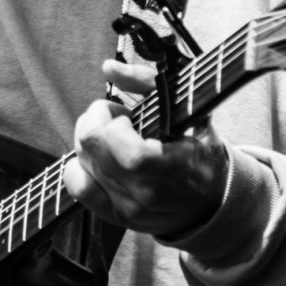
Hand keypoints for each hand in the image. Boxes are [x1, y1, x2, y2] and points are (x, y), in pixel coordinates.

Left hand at [61, 59, 229, 237]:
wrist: (208, 205)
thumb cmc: (200, 154)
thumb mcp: (188, 112)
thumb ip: (148, 82)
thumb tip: (109, 68)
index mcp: (171, 167)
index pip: (121, 145)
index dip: (112, 119)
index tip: (125, 112)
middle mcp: (145, 193)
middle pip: (90, 147)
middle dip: (95, 119)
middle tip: (113, 116)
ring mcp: (127, 208)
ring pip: (81, 162)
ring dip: (89, 140)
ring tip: (111, 137)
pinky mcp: (113, 216)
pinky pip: (77, 186)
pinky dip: (79, 164)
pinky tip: (96, 156)